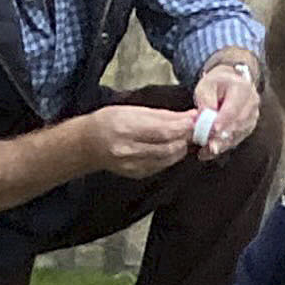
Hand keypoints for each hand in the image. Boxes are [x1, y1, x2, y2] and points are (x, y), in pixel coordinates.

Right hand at [82, 100, 198, 177]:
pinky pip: (161, 166)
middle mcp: (128, 150)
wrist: (88, 144)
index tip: (195, 119)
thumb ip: (160, 115)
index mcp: (126, 129)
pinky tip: (172, 147)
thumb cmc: (108, 122)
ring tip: (185, 137)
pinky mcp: (137, 174)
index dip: (183, 126)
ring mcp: (133, 165)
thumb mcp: (131, 110)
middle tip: (195, 128)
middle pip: (168, 146)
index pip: (163, 130)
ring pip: (168, 158)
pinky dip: (171, 156)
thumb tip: (186, 116)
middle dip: (185, 137)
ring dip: (181, 147)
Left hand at [190, 57, 262, 155]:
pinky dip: (223, 146)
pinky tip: (209, 152)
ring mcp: (253, 115)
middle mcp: (252, 103)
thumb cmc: (216, 84)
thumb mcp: (206, 86)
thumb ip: (206, 101)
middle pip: (238, 123)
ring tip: (206, 150)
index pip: (233, 108)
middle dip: (222, 136)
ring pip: (238, 133)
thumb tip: (205, 118)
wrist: (229, 83)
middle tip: (209, 146)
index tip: (213, 130)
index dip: (223, 120)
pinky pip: (237, 138)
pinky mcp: (249, 126)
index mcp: (242, 88)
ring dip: (222, 144)